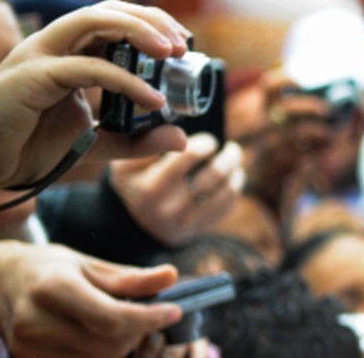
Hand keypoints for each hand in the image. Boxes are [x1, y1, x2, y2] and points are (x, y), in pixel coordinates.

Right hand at [0, 0, 191, 208]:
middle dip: (152, 19)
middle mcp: (53, 45)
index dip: (151, 24)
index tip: (183, 46)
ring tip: (172, 52)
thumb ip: (134, 140)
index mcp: (67, 52)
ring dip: (139, 30)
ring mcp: (39, 55)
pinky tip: (151, 100)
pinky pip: (86, 67)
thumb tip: (180, 138)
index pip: (114, 20)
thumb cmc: (23, 148)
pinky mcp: (30, 76)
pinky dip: (124, 80)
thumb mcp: (93, 143)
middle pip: (108, 9)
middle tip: (184, 45)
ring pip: (94, 20)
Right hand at [0, 241, 182, 357]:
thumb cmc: (47, 270)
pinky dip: (99, 356)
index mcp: (52, 287)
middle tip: (144, 318)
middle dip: (136, 335)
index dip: (150, 318)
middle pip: (108, 346)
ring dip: (120, 349)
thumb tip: (172, 277)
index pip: (112, 317)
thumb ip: (130, 278)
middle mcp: (35, 321)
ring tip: (120, 328)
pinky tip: (101, 340)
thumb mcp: (88, 264)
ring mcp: (28, 348)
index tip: (174, 312)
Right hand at [111, 133, 244, 246]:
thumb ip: (147, 143)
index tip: (209, 141)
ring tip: (234, 161)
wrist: (132, 223)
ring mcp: (185, 223)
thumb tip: (176, 133)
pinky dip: (235, 189)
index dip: (206, 143)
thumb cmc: (134, 182)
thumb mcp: (127, 162)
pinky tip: (232, 179)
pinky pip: (228, 206)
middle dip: (230, 156)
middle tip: (232, 148)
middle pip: (215, 173)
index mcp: (149, 188)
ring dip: (236, 171)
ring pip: (227, 191)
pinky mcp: (198, 231)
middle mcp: (167, 209)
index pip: (189, 154)